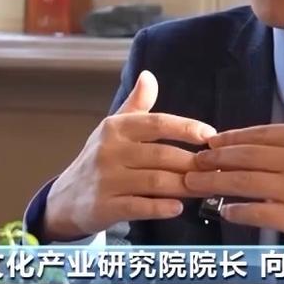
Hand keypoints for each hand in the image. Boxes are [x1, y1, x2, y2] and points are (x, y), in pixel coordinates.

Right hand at [44, 70, 216, 240]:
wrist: (66, 199)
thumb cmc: (99, 160)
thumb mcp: (114, 129)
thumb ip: (136, 105)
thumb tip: (149, 75)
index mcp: (116, 128)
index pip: (156, 123)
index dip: (185, 128)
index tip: (210, 135)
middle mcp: (110, 151)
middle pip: (162, 155)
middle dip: (193, 163)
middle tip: (217, 169)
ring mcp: (106, 179)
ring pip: (155, 181)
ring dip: (184, 186)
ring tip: (206, 188)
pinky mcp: (104, 206)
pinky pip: (139, 206)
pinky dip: (161, 207)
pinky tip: (178, 208)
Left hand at [184, 79, 283, 254]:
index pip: (257, 134)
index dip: (229, 138)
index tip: (210, 142)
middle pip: (243, 157)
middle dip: (213, 159)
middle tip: (194, 162)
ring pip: (242, 182)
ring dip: (214, 183)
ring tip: (196, 184)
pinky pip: (255, 211)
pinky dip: (235, 210)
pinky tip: (224, 209)